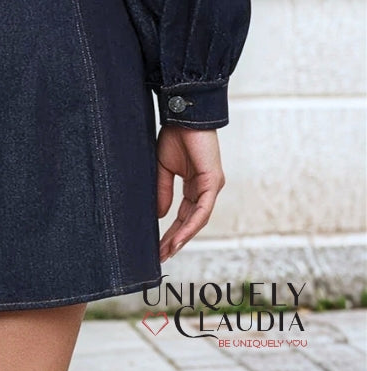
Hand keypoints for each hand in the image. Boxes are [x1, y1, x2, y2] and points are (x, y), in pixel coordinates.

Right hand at [156, 125, 224, 260]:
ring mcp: (210, 186)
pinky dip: (191, 224)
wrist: (182, 115)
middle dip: (176, 239)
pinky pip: (202, 209)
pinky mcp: (212, 181)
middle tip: (162, 256)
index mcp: (194, 185)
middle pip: (190, 221)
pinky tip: (179, 236)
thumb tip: (160, 216)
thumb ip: (163, 191)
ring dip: (182, 237)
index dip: (172, 231)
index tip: (159, 247)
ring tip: (168, 251)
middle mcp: (205, 189)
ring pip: (198, 219)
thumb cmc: (174, 135)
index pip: (183, 215)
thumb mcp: (163, 167)